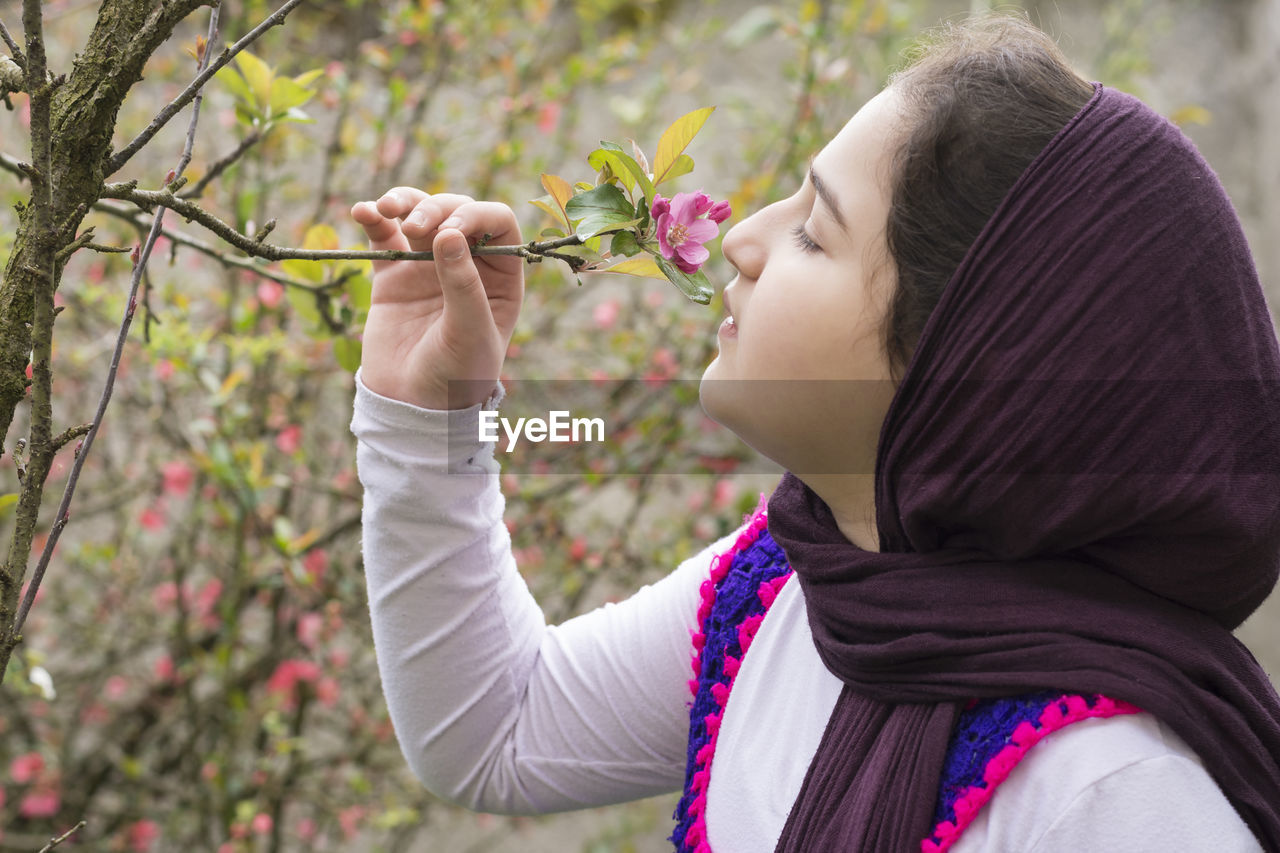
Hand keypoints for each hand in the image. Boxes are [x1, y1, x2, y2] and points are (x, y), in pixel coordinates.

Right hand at [350, 188, 523, 409]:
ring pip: (420, 214)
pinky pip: (383, 235)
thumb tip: (448, 233)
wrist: (411, 406)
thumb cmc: (455, 375)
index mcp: (501, 278)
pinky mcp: (393, 274)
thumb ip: (463, 284)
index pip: (498, 224)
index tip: (449, 231)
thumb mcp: (469, 332)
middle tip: (414, 227)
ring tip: (386, 210)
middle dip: (435, 209)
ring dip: (404, 202)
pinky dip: (373, 218)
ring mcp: (429, 266)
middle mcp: (467, 265)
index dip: (476, 215)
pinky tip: (363, 212)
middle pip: (457, 211)